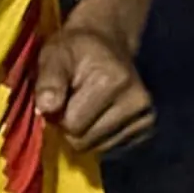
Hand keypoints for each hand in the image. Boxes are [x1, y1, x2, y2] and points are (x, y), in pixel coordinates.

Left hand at [35, 26, 153, 155]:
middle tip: (70, 102)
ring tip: (85, 106)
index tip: (59, 97)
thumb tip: (45, 109)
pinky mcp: (147, 128)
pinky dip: (99, 136)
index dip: (57, 115)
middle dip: (70, 126)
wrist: (108, 44)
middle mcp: (136, 101)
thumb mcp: (53, 56)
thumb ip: (48, 81)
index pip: (72, 125)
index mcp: (113, 81)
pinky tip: (99, 114)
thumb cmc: (74, 50)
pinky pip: (111, 148)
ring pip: (97, 148)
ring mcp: (146, 117)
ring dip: (84, 132)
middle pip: (85, 141)